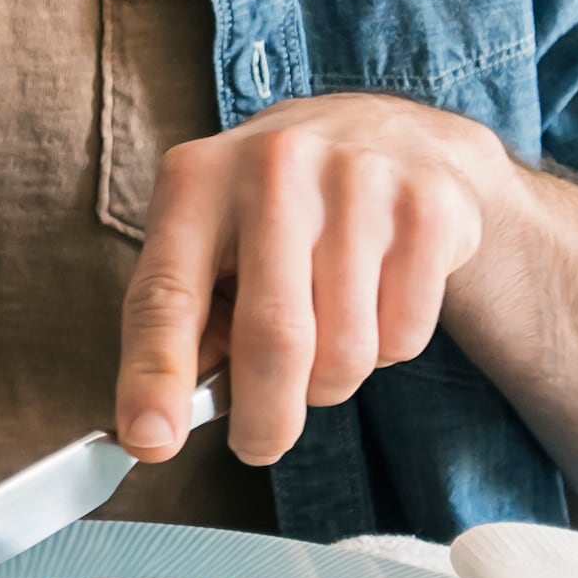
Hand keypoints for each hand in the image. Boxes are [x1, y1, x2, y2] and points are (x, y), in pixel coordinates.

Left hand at [116, 92, 505, 467]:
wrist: (392, 133)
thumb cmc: (276, 209)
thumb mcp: (210, 240)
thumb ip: (189, 324)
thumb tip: (168, 423)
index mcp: (197, 180)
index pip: (166, 296)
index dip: (155, 377)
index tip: (151, 441)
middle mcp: (275, 168)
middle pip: (273, 340)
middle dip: (266, 419)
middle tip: (260, 443)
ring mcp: (358, 183)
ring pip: (345, 354)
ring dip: (331, 383)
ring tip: (324, 341)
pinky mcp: (427, 209)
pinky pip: (404, 338)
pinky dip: (387, 351)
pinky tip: (376, 302)